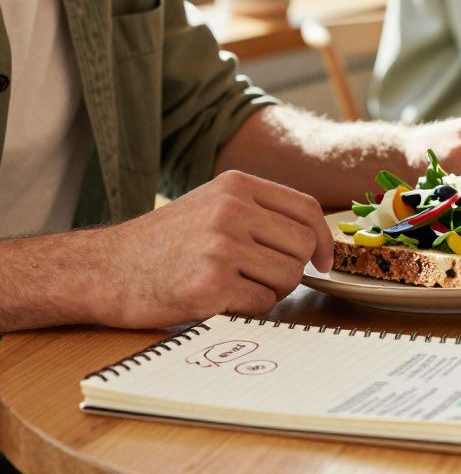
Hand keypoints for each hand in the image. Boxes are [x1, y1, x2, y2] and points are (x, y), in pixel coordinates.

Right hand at [99, 171, 331, 327]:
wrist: (102, 270)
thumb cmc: (161, 243)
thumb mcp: (210, 205)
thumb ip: (259, 212)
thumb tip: (315, 239)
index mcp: (236, 186)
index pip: (306, 209)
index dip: (323, 239)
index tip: (323, 261)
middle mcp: (232, 211)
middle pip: (302, 247)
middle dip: (292, 270)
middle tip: (262, 278)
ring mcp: (221, 247)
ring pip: (288, 278)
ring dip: (269, 291)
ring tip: (233, 286)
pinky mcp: (210, 286)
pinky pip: (263, 304)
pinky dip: (248, 309)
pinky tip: (218, 300)